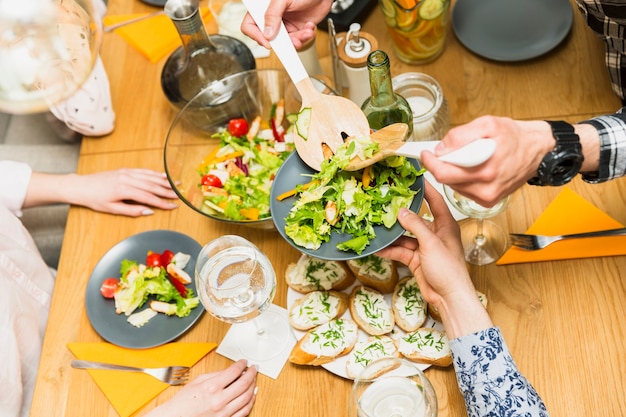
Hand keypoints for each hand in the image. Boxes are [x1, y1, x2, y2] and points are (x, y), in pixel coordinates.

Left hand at [71, 169, 178, 215]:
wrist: (81, 186)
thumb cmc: (94, 199)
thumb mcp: (112, 209)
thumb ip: (132, 210)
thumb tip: (148, 212)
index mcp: (124, 190)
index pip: (149, 197)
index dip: (162, 203)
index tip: (173, 206)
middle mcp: (127, 179)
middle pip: (152, 186)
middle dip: (167, 191)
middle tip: (179, 196)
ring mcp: (127, 172)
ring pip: (150, 177)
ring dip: (164, 181)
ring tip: (176, 184)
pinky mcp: (125, 170)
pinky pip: (143, 171)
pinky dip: (154, 173)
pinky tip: (162, 176)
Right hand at [146, 359, 256, 416]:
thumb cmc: (183, 402)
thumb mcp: (198, 381)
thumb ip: (216, 374)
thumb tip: (231, 370)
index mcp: (211, 387)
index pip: (234, 371)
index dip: (242, 364)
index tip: (244, 362)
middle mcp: (219, 400)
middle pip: (244, 383)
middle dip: (252, 373)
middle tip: (254, 369)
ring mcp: (224, 412)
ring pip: (247, 397)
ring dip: (253, 387)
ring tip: (253, 380)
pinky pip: (244, 412)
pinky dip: (250, 402)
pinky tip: (251, 396)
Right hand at [241, 0, 331, 48]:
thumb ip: (273, 14)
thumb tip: (267, 33)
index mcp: (263, 9)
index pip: (250, 26)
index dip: (256, 36)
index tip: (268, 42)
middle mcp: (272, 18)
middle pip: (269, 39)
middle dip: (283, 42)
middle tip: (293, 39)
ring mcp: (284, 26)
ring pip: (285, 43)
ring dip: (297, 40)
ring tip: (305, 32)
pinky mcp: (296, 30)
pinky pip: (297, 41)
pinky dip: (305, 37)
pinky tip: (309, 28)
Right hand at [376, 181, 491, 337]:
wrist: (449, 298)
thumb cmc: (448, 269)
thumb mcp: (431, 244)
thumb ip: (415, 226)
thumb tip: (401, 211)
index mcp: (445, 225)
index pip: (435, 201)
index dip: (425, 188)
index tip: (413, 177)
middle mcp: (435, 233)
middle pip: (415, 218)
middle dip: (400, 212)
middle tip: (385, 201)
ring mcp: (424, 247)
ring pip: (404, 236)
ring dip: (391, 234)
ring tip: (376, 225)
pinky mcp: (416, 260)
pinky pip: (400, 251)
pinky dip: (389, 250)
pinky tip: (377, 247)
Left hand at [421, 116, 553, 206]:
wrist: (538, 149)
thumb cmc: (515, 136)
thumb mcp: (488, 124)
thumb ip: (460, 135)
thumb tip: (442, 148)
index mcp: (486, 170)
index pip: (444, 173)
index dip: (430, 162)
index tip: (425, 153)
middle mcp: (486, 188)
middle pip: (446, 181)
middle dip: (441, 165)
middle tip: (443, 152)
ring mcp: (488, 197)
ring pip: (454, 186)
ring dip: (453, 172)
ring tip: (467, 157)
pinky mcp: (489, 201)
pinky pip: (464, 190)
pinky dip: (463, 179)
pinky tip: (474, 168)